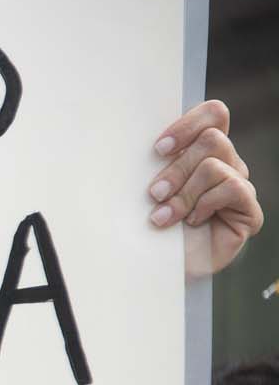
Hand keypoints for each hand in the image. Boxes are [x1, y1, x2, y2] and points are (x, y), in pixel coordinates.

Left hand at [148, 100, 263, 276]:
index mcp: (202, 152)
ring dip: (184, 193)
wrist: (156, 270)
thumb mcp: (144, 190)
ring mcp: (238, 187)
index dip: (188, 125)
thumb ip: (152, 164)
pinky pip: (232, 189)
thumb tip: (134, 140)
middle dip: (177, 168)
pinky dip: (205, 205)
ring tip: (165, 216)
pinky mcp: (248, 211)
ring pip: (216, 165)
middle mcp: (225, 164)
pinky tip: (192, 222)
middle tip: (154, 194)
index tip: (158, 149)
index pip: (214, 114)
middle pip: (212, 139)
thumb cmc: (147, 227)